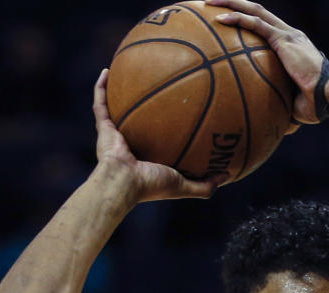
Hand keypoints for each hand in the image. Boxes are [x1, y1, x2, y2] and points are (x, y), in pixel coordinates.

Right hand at [93, 70, 217, 202]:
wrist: (123, 183)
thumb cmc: (151, 185)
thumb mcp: (184, 184)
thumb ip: (206, 184)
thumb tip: (228, 174)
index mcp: (148, 158)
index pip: (159, 140)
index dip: (168, 127)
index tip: (181, 112)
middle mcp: (131, 144)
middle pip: (138, 120)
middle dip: (146, 105)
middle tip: (158, 86)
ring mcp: (115, 135)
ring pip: (117, 108)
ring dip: (120, 92)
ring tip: (128, 72)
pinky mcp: (103, 128)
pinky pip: (100, 103)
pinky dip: (101, 87)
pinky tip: (107, 70)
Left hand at [207, 1, 328, 123]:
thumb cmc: (315, 106)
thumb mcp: (292, 105)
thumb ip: (279, 108)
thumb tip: (270, 127)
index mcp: (292, 47)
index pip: (267, 28)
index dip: (248, 22)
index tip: (229, 24)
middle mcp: (289, 35)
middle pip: (257, 11)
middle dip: (235, 4)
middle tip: (213, 4)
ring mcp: (286, 34)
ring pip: (254, 10)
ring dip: (231, 3)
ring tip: (209, 2)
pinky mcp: (283, 40)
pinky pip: (256, 24)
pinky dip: (237, 19)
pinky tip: (219, 18)